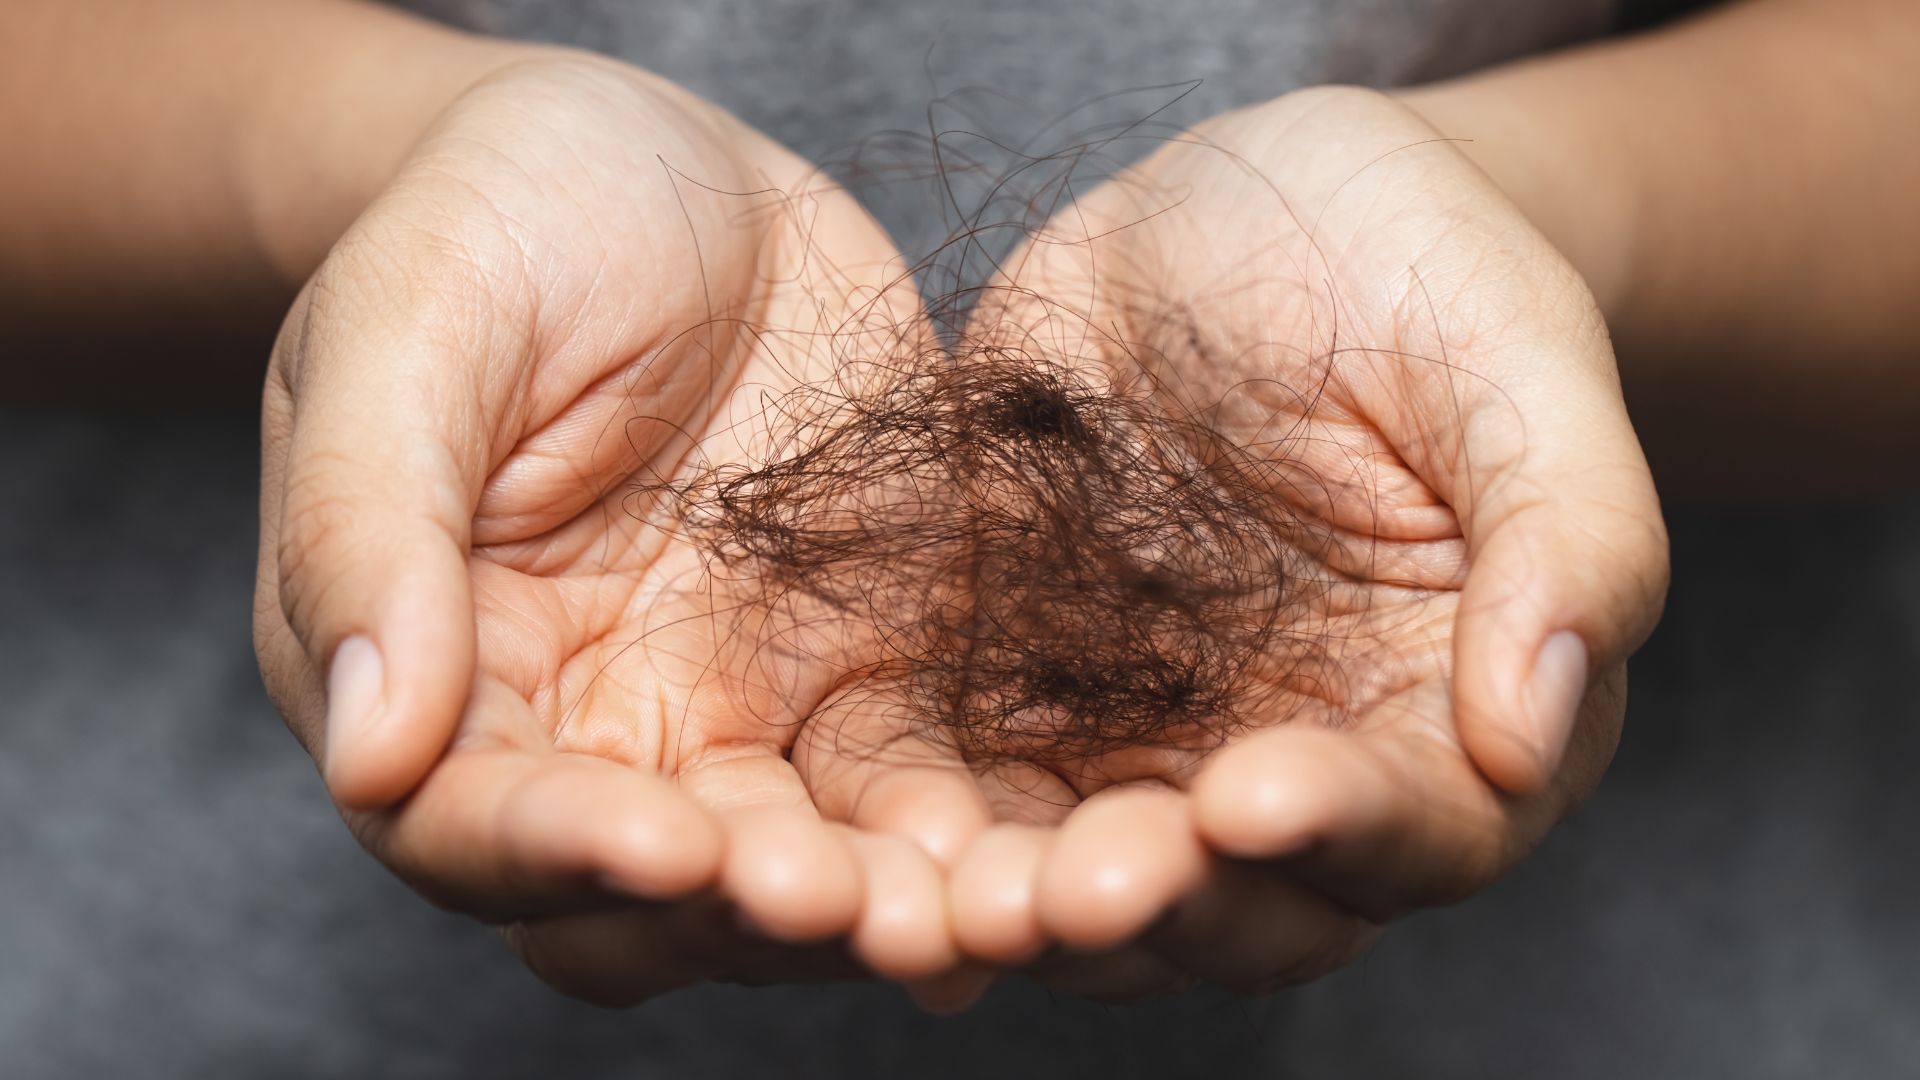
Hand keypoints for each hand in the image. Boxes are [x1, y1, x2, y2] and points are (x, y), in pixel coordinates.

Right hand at [253, 53, 968, 1002]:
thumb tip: (372, 750)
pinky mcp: (859, 668)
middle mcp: (588, 725)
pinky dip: (959, 831)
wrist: (662, 173)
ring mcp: (734, 707)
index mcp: (444, 671)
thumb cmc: (495, 225)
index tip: (669, 844)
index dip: (562, 854)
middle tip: (834, 902)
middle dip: (735, 915)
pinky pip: (909, 780)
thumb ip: (369, 530)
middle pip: (642, 896)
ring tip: (954, 905)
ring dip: (867, 906)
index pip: (471, 824)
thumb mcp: (408, 334)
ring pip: (791, 868)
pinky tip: (1020, 850)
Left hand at [934, 86, 1668, 995]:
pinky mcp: (1021, 687)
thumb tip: (1533, 731)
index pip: (1419, 827)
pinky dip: (917, 824)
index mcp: (1451, 716)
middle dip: (1165, 905)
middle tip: (1080, 889)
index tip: (1255, 798)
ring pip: (1091, 872)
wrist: (1254, 212)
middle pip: (1245, 903)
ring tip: (960, 895)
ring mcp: (1149, 737)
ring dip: (1026, 901)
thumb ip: (1570, 539)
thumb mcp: (1518, 368)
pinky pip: (965, 780)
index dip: (1344, 831)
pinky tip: (861, 833)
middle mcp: (1300, 762)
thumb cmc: (1425, 273)